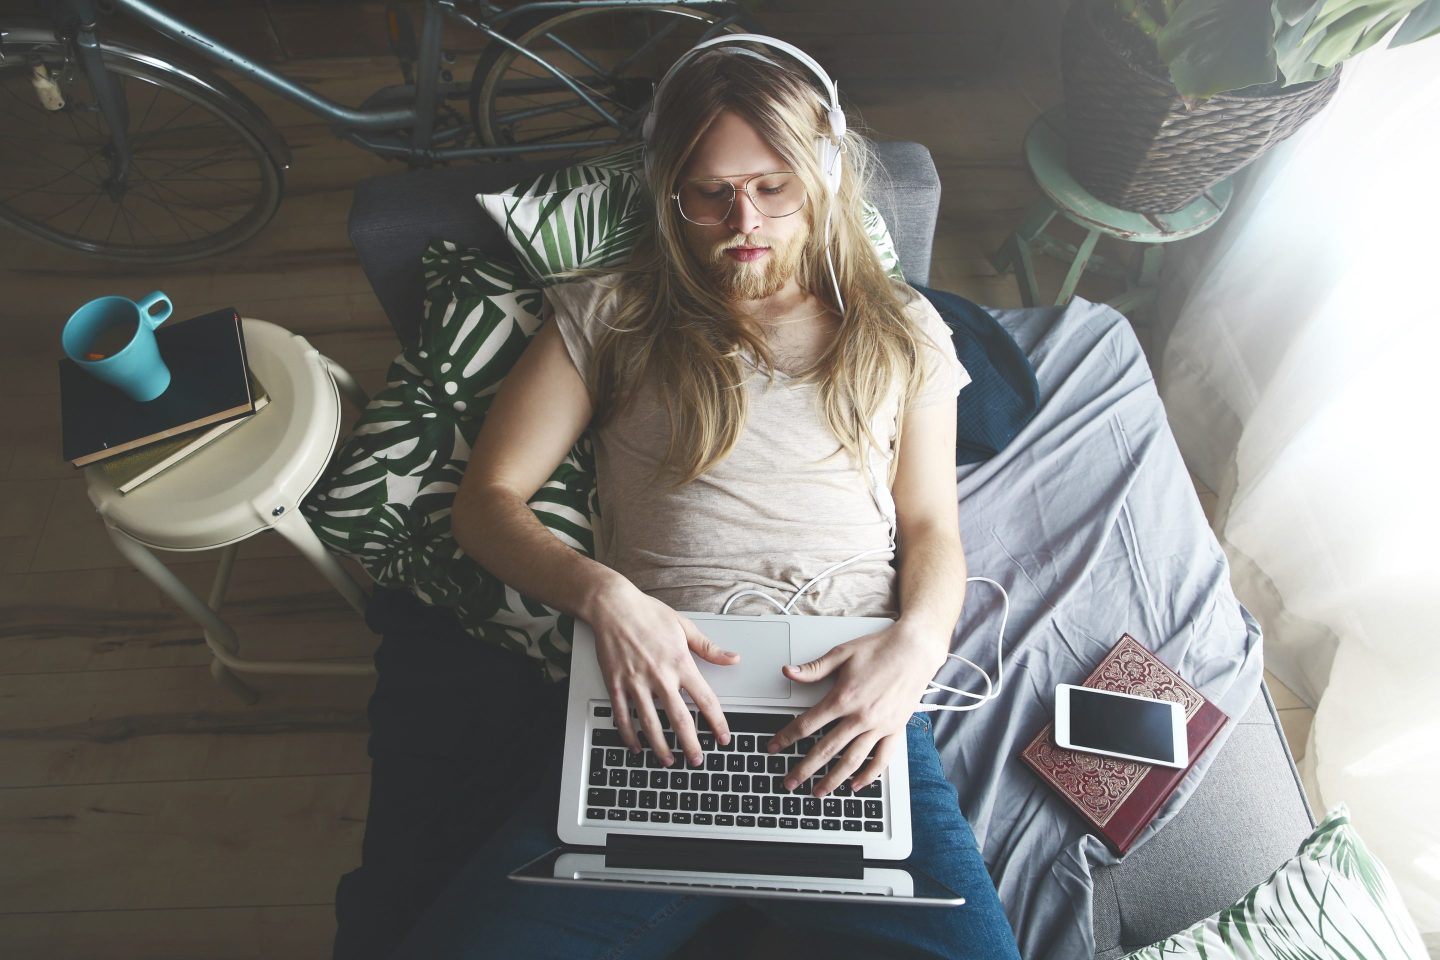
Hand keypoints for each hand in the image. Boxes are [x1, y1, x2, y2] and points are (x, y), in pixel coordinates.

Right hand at [588, 581, 736, 767]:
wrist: (613, 606)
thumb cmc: (647, 613)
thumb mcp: (684, 626)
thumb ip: (708, 648)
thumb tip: (732, 658)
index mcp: (680, 663)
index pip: (705, 700)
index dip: (717, 722)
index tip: (723, 737)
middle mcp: (660, 676)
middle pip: (679, 720)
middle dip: (690, 745)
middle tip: (697, 760)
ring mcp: (636, 682)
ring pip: (650, 724)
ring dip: (660, 747)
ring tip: (668, 761)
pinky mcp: (616, 684)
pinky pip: (623, 716)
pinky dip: (629, 735)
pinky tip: (636, 746)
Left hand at [766, 620, 948, 796]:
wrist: (915, 650)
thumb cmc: (880, 649)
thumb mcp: (842, 653)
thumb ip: (814, 669)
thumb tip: (788, 672)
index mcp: (843, 697)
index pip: (806, 724)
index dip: (786, 737)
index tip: (774, 747)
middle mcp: (860, 716)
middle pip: (825, 749)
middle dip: (804, 768)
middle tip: (789, 782)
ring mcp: (879, 726)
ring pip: (852, 760)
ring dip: (833, 779)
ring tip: (819, 792)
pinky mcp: (895, 730)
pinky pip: (882, 759)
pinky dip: (869, 775)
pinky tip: (856, 786)